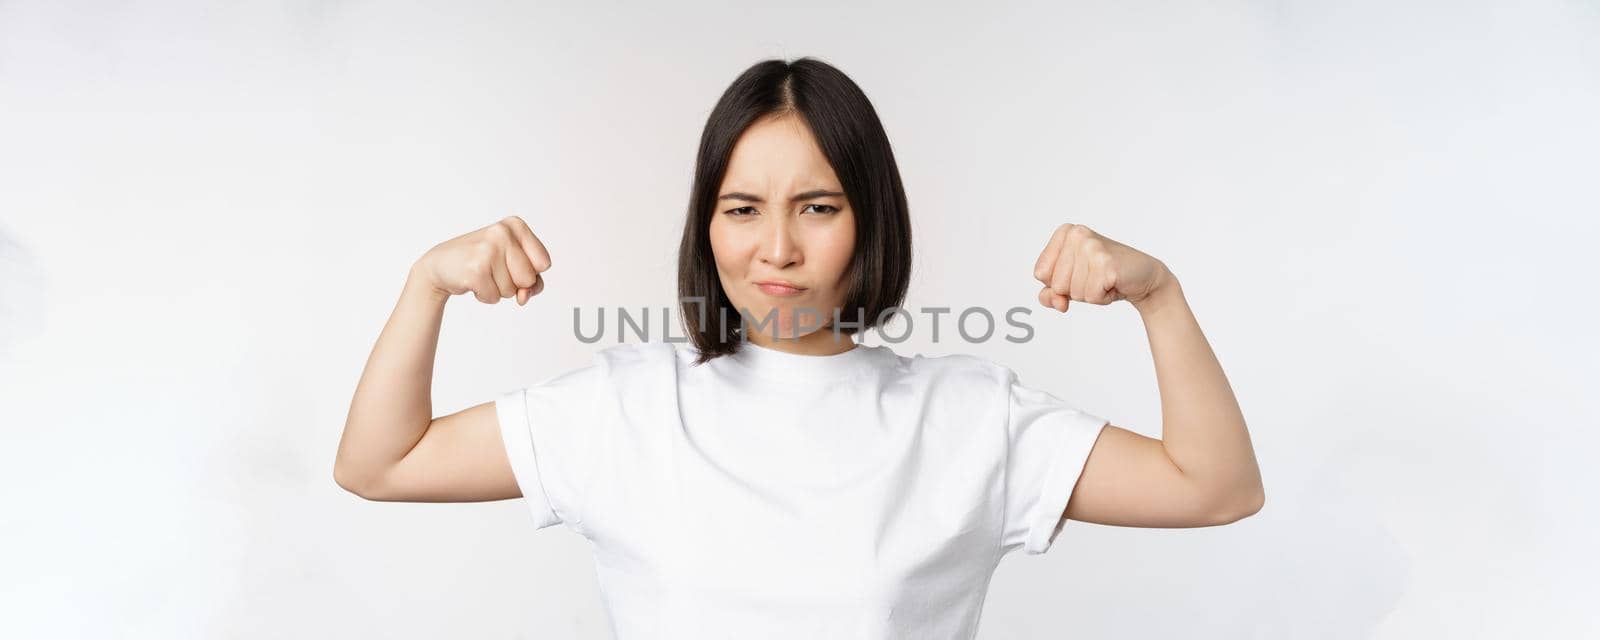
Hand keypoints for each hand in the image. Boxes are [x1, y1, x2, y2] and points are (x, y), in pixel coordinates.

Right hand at [414, 216, 551, 304]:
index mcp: (516, 225)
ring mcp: (488, 250)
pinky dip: (484, 296)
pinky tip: (472, 281)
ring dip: (497, 289)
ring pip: (511, 291)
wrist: (440, 265)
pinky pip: (494, 298)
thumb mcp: (513, 264)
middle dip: (513, 283)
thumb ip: (532, 282)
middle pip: (529, 279)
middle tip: (492, 269)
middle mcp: (503, 232)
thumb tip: (523, 297)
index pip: (544, 263)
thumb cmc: (482, 263)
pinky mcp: (475, 269)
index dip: (530, 272)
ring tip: (482, 273)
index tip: (509, 262)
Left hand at [1032, 223, 1169, 312]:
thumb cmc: (1103, 278)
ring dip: (1090, 294)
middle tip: (1095, 277)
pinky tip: (1113, 284)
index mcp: (1065, 232)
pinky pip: (1090, 296)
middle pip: (1056, 284)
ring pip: (1073, 292)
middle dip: (1075, 290)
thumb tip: (1057, 302)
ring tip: (1105, 280)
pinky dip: (1102, 298)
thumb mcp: (1069, 285)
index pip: (1040, 273)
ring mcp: (1092, 247)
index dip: (1058, 282)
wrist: (1142, 278)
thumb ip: (1050, 295)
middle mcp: (1077, 235)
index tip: (1079, 272)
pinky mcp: (1106, 263)